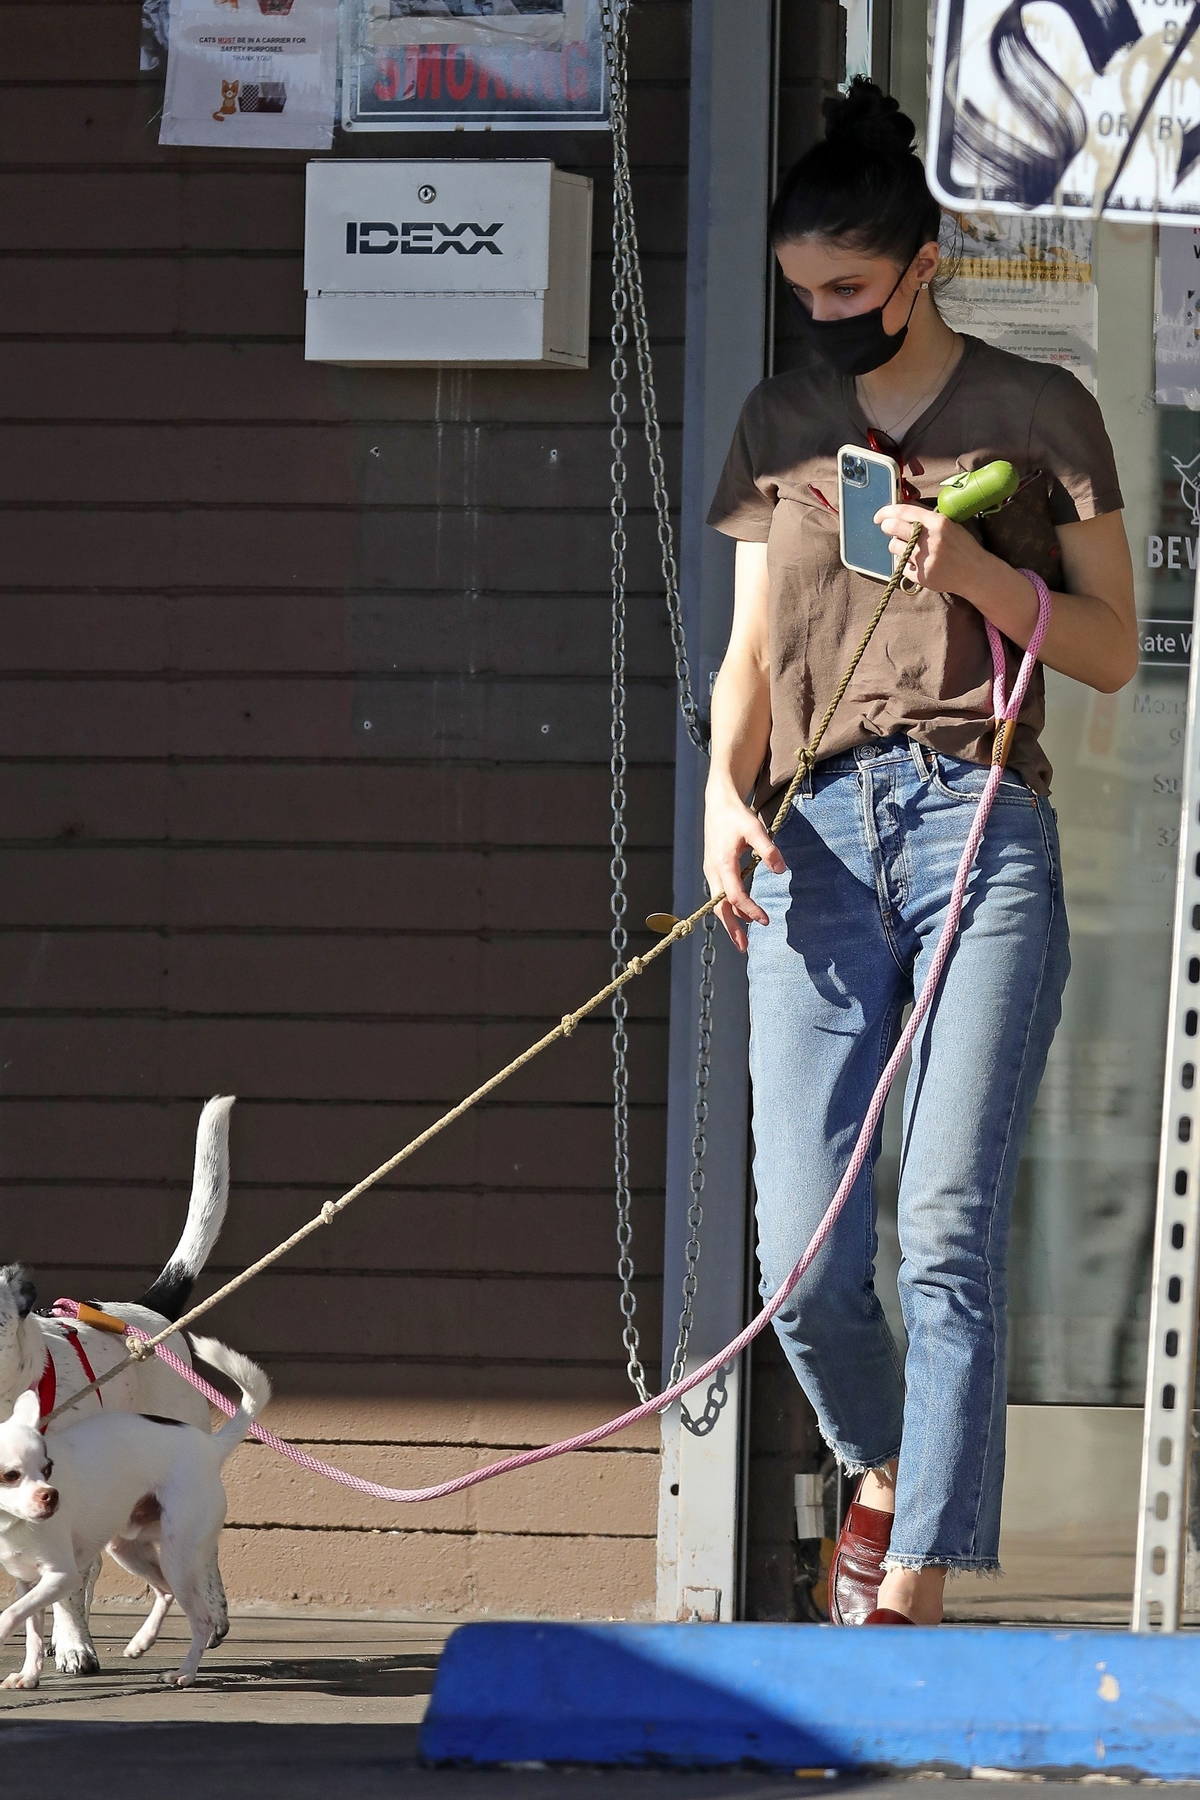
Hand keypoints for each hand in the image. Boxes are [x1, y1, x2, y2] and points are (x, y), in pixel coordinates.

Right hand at [703, 790, 785, 953]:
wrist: (718, 803)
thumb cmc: (737, 815)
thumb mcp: (755, 828)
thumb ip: (768, 849)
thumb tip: (781, 870)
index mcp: (723, 863)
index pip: (736, 895)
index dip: (750, 910)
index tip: (766, 921)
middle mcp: (713, 871)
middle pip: (720, 907)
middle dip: (732, 928)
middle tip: (744, 948)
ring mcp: (711, 871)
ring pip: (718, 903)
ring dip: (730, 921)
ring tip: (743, 938)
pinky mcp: (713, 870)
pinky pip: (719, 895)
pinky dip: (728, 908)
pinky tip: (739, 916)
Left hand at [872, 502, 990, 597]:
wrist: (976, 573)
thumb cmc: (962, 547)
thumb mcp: (950, 525)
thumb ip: (927, 518)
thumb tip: (901, 510)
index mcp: (938, 523)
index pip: (904, 511)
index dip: (886, 511)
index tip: (879, 516)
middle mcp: (930, 540)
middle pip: (893, 528)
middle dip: (886, 527)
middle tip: (888, 528)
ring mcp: (925, 559)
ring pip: (894, 547)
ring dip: (897, 546)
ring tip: (911, 548)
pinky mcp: (921, 576)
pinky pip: (901, 566)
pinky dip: (906, 564)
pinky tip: (919, 563)